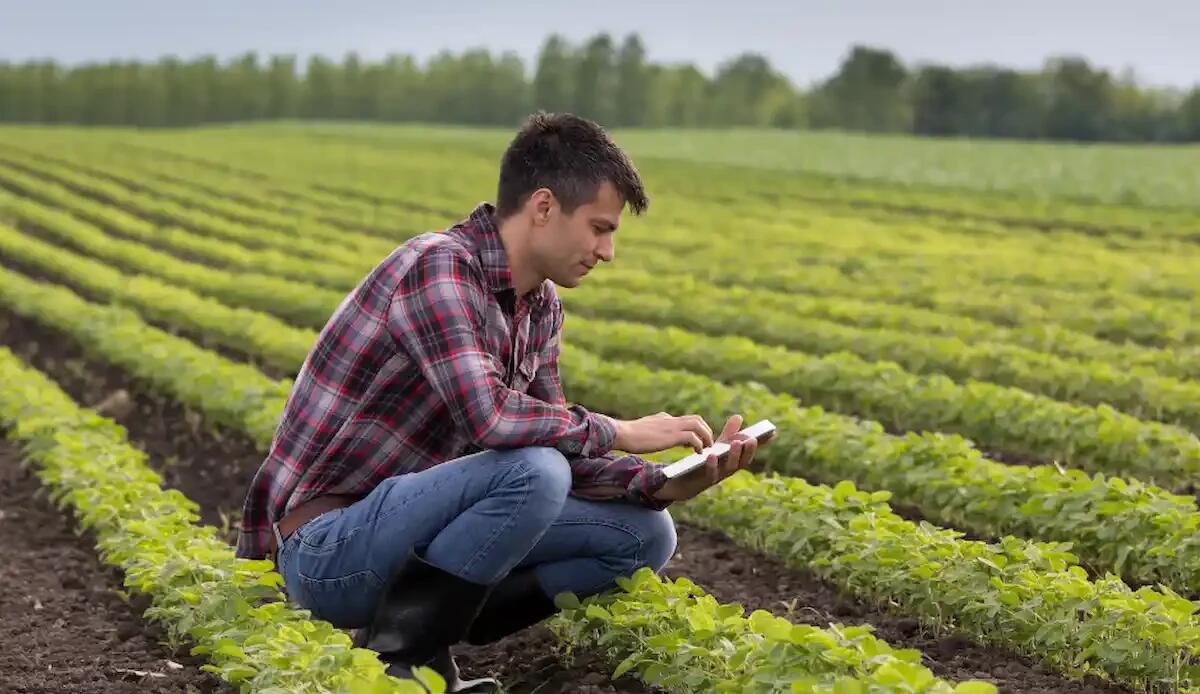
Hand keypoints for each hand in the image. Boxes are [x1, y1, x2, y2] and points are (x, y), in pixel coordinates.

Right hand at [612, 412, 713, 454]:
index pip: (685, 420)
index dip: (695, 430)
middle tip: (708, 444)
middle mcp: (670, 419)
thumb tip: (657, 438)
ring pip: (698, 425)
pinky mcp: (672, 436)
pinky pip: (693, 438)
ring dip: (706, 437)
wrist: (621, 433)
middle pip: (696, 419)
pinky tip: (698, 453)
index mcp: (664, 418)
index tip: (697, 441)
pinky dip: (699, 444)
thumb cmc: (628, 436)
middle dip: (705, 431)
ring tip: (707, 448)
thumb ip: (654, 432)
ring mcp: (672, 426)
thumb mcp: (645, 431)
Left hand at [651, 415, 773, 501]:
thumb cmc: (704, 463)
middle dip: (749, 450)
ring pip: (730, 468)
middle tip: (753, 438)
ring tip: (737, 442)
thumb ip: (728, 434)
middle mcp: (728, 470)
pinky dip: (712, 465)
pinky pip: (710, 474)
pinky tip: (711, 454)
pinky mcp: (703, 481)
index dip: (761, 443)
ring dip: (735, 456)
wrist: (683, 482)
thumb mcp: (717, 446)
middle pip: (743, 461)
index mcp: (734, 461)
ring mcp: (717, 477)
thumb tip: (739, 416)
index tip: (772, 433)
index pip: (750, 452)